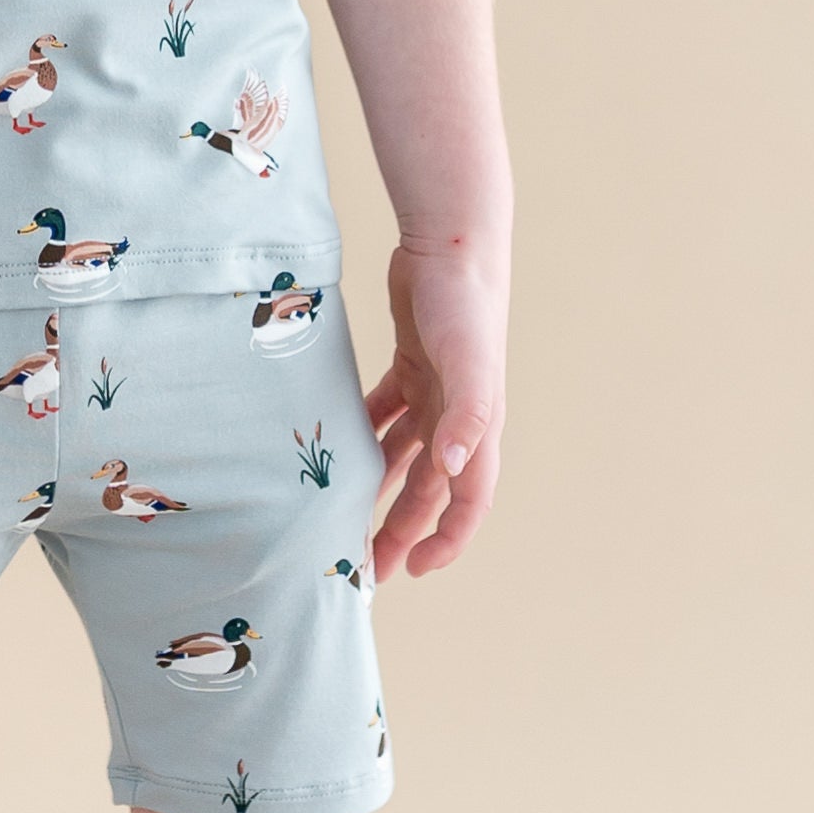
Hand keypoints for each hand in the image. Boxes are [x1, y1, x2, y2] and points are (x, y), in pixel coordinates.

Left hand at [364, 239, 505, 580]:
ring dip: (382, 490)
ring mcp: (435, 391)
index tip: (415, 568)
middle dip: (403, 528)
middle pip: (430, 488)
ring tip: (346, 520)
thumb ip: (467, 415)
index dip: (448, 538)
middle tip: (367, 566)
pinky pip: (385, 414)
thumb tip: (453, 470)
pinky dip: (365, 435)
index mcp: (478, 425)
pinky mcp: (411, 366)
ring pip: (405, 457)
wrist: (451, 243)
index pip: (469, 498)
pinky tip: (335, 452)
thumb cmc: (465, 303)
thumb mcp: (468, 361)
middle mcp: (459, 416)